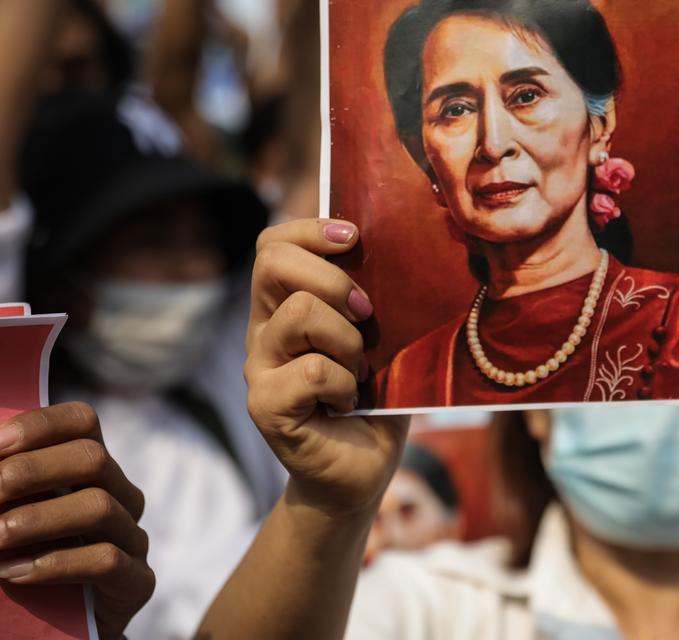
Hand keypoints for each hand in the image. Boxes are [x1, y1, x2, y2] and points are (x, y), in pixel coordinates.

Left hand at [0, 402, 153, 639]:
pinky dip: (54, 563)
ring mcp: (133, 538)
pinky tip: (12, 573)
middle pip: (94, 458)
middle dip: (32, 472)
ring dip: (38, 520)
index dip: (41, 425)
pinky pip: (106, 560)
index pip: (82, 422)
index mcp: (92, 470)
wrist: (50, 632)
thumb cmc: (19, 564)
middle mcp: (120, 495)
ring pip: (100, 507)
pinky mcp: (137, 582)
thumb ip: (2, 488)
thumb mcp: (8, 516)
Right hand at [245, 219, 408, 519]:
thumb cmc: (375, 399)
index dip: (310, 229)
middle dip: (333, 279)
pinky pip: (311, 370)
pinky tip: (350, 402)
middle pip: (275, 263)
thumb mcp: (381, 339)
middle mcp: (263, 331)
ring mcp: (260, 368)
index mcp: (285, 306)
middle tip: (366, 314)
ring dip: (346, 340)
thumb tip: (396, 249)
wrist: (361, 470)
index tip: (354, 237)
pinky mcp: (265, 405)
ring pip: (299, 313)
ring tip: (359, 370)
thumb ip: (372, 299)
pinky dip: (344, 384)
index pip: (273, 244)